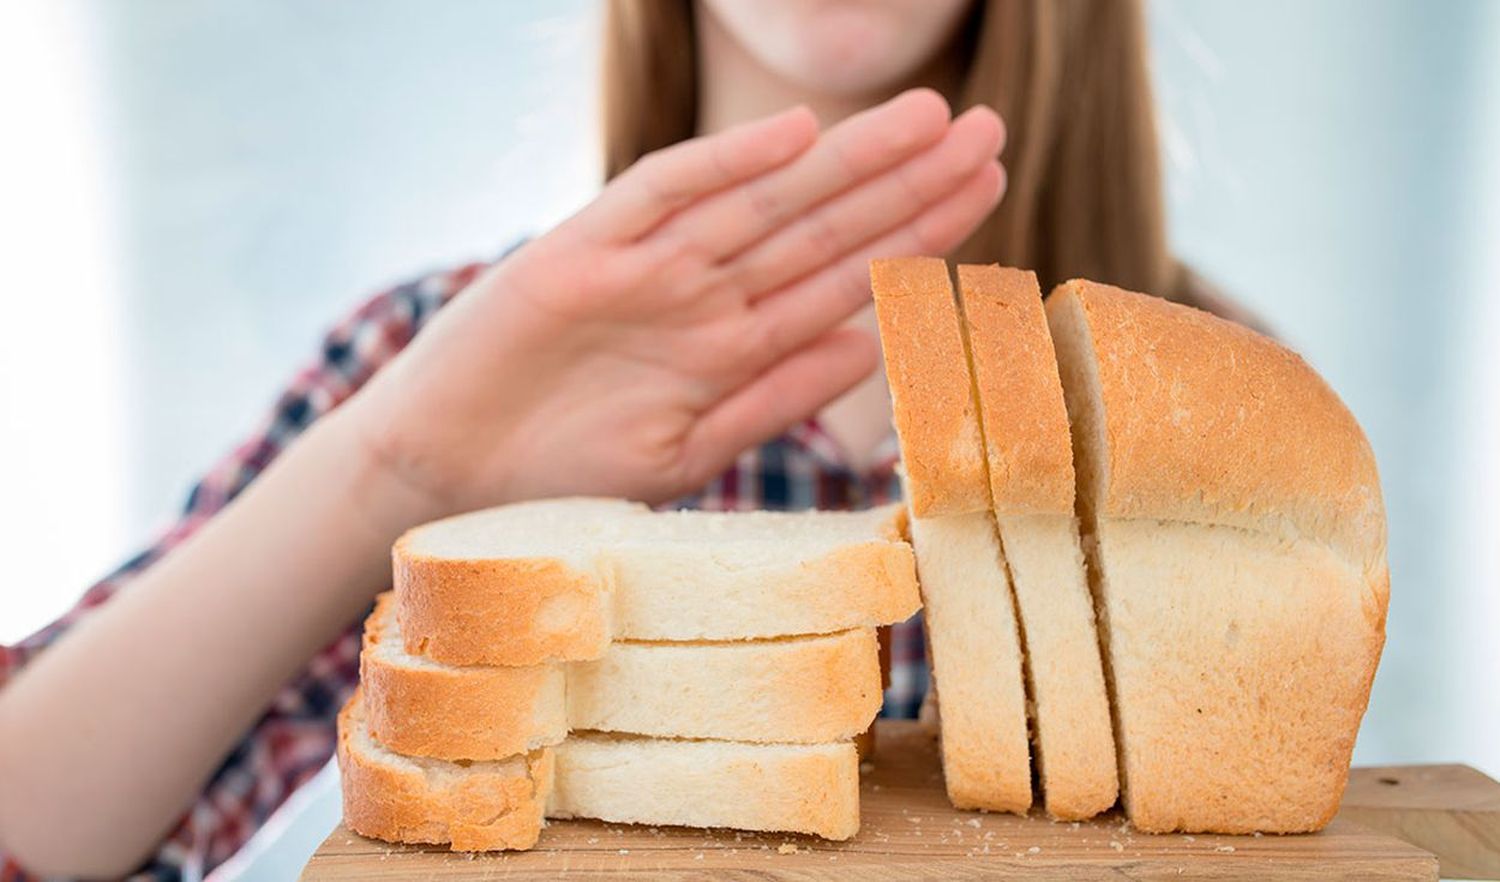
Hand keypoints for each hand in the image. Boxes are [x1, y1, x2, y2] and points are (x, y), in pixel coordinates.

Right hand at [345, 89, 1004, 516]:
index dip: (918, 233)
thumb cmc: (562, 475)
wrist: (446, 478)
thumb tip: (868, 347)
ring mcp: (645, 268)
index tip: (989, 193)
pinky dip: (721, 167)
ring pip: (763, 202)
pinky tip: (792, 136)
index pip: (845, 276)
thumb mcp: (686, 451)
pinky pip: (660, 199)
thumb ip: (772, 399)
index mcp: (733, 342)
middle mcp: (702, 294)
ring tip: (928, 122)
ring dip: (844, 164)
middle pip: (822, 226)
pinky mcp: (578, 253)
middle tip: (990, 130)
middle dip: (906, 181)